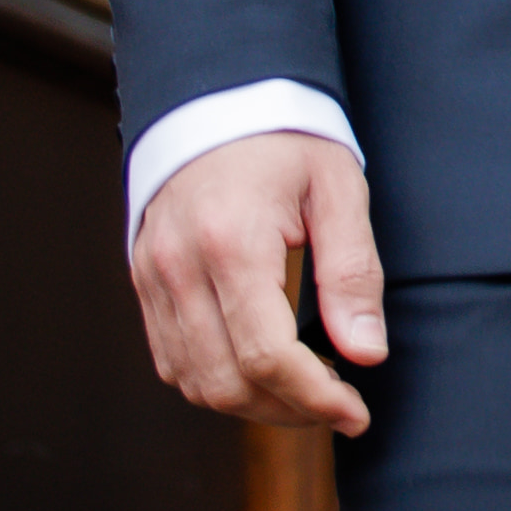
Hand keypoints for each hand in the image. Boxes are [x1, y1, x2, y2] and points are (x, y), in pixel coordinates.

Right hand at [131, 132, 386, 428]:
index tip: (357, 413)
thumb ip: (352, 274)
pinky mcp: (143, 280)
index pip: (267, 356)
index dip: (316, 399)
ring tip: (305, 394)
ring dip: (252, 405)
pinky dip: (215, 381)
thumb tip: (367, 354)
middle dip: (289, 411)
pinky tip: (260, 373)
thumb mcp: (338, 191)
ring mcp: (152, 276)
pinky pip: (171, 359)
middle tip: (339, 407)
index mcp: (231, 242)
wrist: (218, 96)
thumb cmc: (287, 139)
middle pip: (227, 382)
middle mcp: (179, 266)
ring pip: (194, 381)